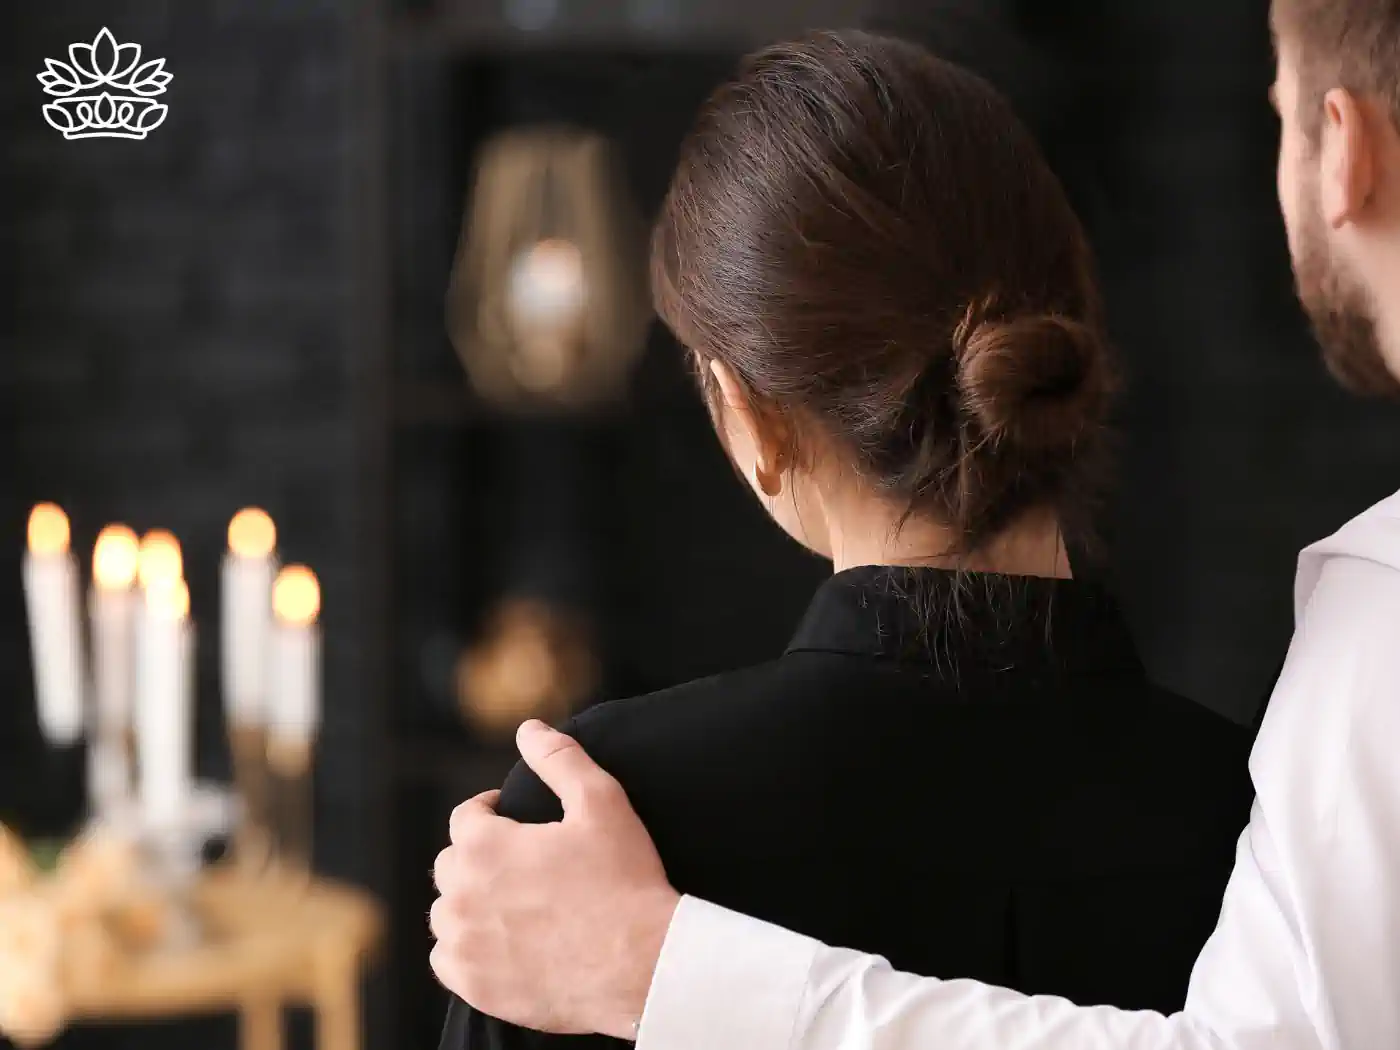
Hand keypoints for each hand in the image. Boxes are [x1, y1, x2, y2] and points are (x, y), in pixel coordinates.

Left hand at [429, 720, 680, 1038]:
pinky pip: (448, 960)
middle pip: (451, 864)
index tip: (514, 822)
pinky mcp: (473, 985)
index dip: (491, 813)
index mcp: (484, 844)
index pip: (466, 817)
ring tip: (511, 905)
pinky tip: (502, 945)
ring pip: (446, 914)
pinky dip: (467, 950)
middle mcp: (461, 893)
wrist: (643, 964)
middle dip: (479, 858)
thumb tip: (529, 729)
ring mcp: (464, 943)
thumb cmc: (625, 881)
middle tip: (521, 865)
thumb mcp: (601, 803)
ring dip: (469, 904)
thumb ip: (560, 759)